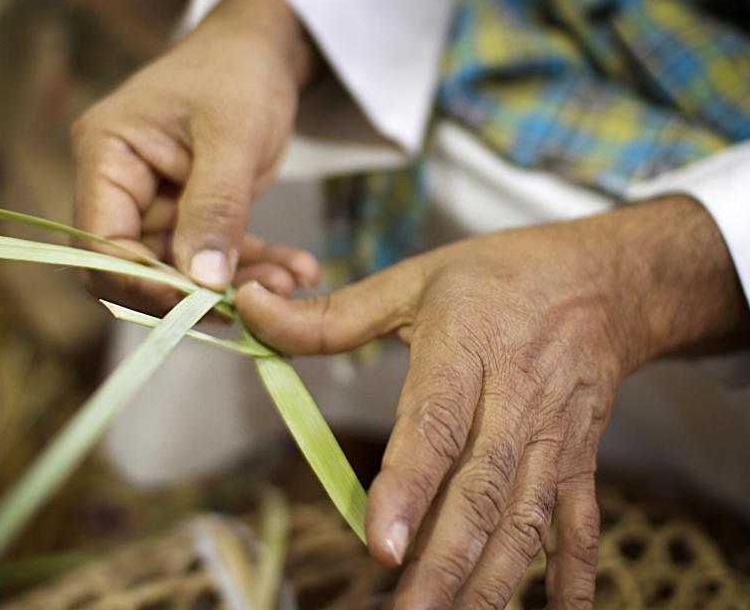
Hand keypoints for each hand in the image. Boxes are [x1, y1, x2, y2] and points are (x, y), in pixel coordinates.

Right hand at [71, 0, 319, 310]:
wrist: (260, 51)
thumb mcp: (232, 136)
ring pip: (180, 270)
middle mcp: (117, 185)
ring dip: (237, 284)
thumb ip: (215, 209)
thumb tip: (202, 285)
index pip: (100, 243)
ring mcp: (151, 203)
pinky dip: (251, 267)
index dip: (143, 283)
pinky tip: (295, 270)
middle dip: (197, 292)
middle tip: (262, 299)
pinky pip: (210, 257)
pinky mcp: (185, 214)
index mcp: (106, 155)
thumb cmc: (236, 72)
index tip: (201, 304)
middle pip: (136, 267)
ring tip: (292, 280)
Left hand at [237, 196, 748, 607]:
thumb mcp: (413, 281)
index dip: (409, 487)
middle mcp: (515, 399)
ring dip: (494, 579)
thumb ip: (330, 313)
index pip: (435, 424)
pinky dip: (572, 575)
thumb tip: (252, 310)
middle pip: (481, 489)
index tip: (382, 545)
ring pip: (526, 518)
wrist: (604, 279)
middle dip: (446, 560)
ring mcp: (554, 434)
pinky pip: (580, 522)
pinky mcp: (580, 456)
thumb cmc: (499, 275)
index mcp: (467, 350)